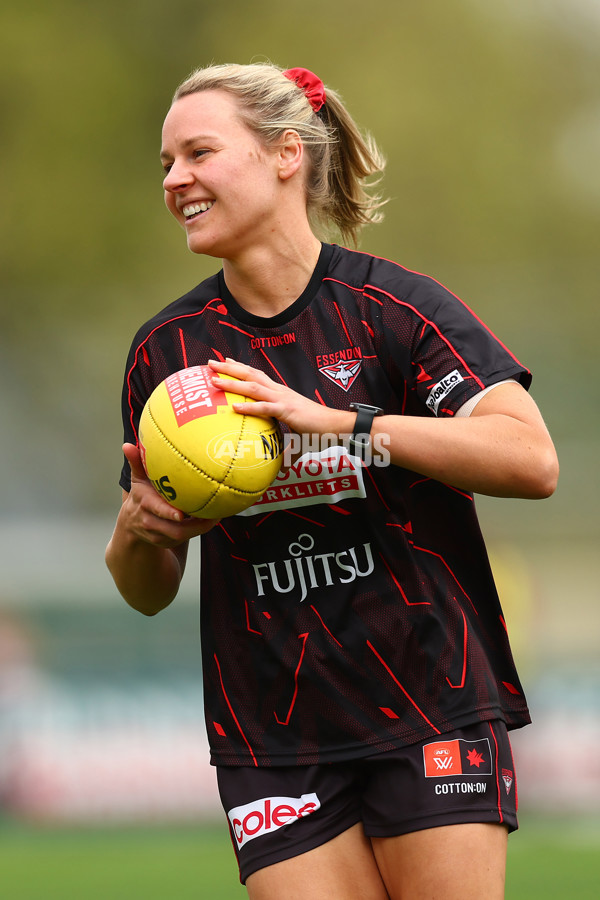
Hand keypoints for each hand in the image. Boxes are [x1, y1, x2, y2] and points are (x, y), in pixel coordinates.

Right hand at [120, 443, 218, 547]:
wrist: (130, 525)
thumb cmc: (140, 497)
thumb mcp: (137, 480)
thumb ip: (135, 463)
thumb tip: (127, 445)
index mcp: (145, 504)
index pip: (157, 510)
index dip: (169, 513)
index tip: (181, 513)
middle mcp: (150, 522)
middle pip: (174, 529)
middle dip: (194, 525)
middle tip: (212, 514)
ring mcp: (159, 535)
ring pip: (182, 536)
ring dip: (200, 528)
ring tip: (216, 516)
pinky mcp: (167, 542)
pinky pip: (185, 538)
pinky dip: (198, 530)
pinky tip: (211, 520)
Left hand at [207, 358, 351, 438]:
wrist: (337, 427)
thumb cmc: (319, 431)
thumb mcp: (296, 437)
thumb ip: (285, 448)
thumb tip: (280, 466)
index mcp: (281, 393)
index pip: (258, 375)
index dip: (241, 368)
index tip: (225, 362)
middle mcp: (280, 391)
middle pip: (251, 374)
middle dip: (229, 367)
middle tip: (210, 363)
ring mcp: (283, 399)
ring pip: (253, 386)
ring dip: (232, 382)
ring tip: (214, 380)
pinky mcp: (288, 410)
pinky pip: (265, 407)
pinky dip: (248, 406)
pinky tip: (234, 407)